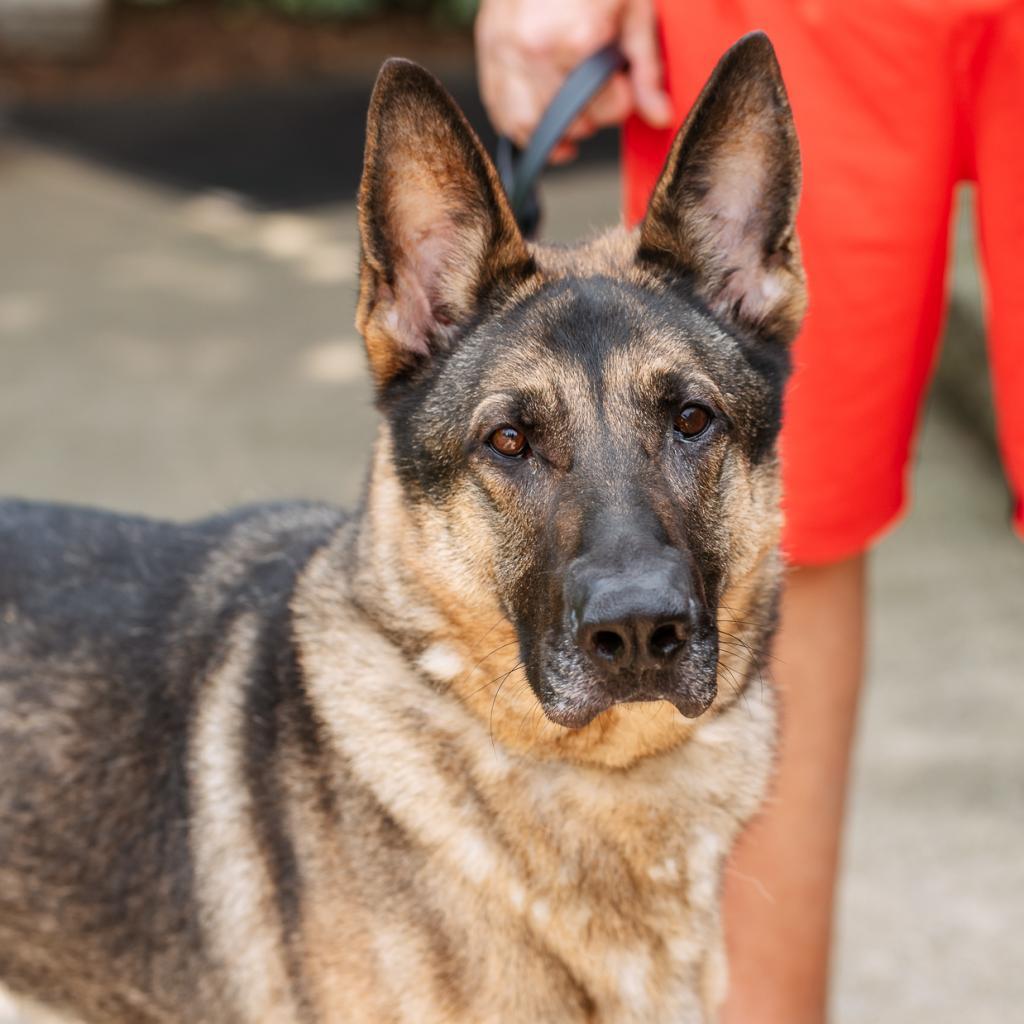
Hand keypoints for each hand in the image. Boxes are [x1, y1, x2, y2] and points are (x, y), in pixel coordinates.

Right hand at [475, 0, 672, 162]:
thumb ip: (646, 67)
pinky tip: (542, 116)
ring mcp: (505, 55)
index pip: (610, 109)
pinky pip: (502, 115)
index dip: (622, 99)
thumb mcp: (633, 10)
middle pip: (572, 123)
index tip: (619, 77)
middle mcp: (535, 51)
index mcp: (577, 38)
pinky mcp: (487, 55)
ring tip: (570, 109)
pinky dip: (523, 125)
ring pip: (532, 127)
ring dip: (555, 129)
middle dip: (591, 112)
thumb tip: (660, 115)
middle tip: (595, 80)